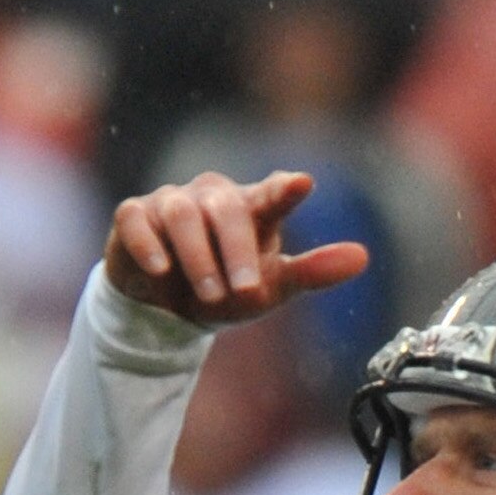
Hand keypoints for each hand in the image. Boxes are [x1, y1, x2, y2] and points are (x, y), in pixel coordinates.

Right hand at [102, 167, 369, 328]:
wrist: (170, 309)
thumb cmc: (227, 287)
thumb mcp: (272, 287)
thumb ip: (313, 271)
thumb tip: (363, 257)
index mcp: (251, 209)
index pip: (271, 194)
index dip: (285, 189)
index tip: (302, 184)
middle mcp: (211, 198)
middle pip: (225, 209)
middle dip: (236, 251)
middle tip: (245, 291)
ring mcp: (170, 203)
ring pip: (181, 215)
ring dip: (198, 258)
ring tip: (210, 296)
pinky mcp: (133, 217)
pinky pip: (135, 220)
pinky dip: (148, 245)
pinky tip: (161, 270)